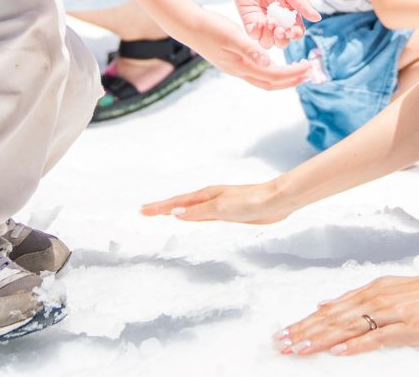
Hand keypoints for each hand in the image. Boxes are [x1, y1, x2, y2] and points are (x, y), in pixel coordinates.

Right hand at [141, 180, 295, 224]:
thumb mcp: (221, 209)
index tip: (142, 210)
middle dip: (162, 208)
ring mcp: (219, 205)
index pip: (176, 203)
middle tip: (145, 212)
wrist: (276, 200)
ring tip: (163, 215)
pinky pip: (203, 216)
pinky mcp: (229, 213)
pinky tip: (193, 222)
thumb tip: (175, 214)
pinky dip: (192, 218)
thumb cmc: (251, 202)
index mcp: (206, 196)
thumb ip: (199, 213)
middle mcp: (210, 198)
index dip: (159, 208)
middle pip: (180, 204)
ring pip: (191, 209)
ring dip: (176, 212)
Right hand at [176, 8, 309, 89]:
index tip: (308, 66)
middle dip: (291, 80)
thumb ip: (249, 49)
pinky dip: (270, 71)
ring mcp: (234, 67)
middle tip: (309, 73)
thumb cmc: (209, 27)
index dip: (293, 73)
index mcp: (241, 65)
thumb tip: (268, 62)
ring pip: (263, 79)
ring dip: (282, 78)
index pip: (273, 74)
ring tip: (297, 70)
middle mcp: (239, 70)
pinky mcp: (232, 61)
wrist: (188, 25)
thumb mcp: (231, 35)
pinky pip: (256, 72)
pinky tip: (274, 62)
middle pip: (270, 83)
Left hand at [227, 0, 320, 48]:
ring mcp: (263, 26)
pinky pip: (253, 36)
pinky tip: (258, 23)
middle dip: (282, 39)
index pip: (295, 33)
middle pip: (282, 42)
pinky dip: (256, 32)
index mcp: (290, 18)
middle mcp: (277, 25)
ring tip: (268, 22)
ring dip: (269, 36)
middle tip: (280, 30)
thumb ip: (302, 5)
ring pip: (267, 43)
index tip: (293, 31)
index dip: (295, 35)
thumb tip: (317, 18)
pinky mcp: (250, 24)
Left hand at [271, 271, 418, 356]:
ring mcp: (389, 314)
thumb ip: (354, 298)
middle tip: (281, 344)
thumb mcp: (384, 289)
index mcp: (367, 292)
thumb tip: (324, 303)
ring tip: (300, 349)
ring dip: (322, 339)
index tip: (284, 334)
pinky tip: (339, 351)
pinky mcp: (406, 328)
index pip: (328, 311)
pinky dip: (356, 344)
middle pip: (332, 320)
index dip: (304, 324)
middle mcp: (373, 300)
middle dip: (304, 333)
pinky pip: (377, 337)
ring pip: (348, 327)